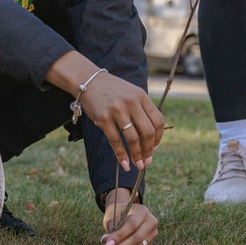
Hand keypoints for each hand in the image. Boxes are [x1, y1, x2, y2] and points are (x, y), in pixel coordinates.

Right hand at [47, 52, 164, 171]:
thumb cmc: (111, 90)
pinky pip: (115, 141)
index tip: (154, 148)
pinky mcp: (103, 118)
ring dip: (137, 155)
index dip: (158, 138)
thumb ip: (142, 110)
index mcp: (141, 96)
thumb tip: (150, 139)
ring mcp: (117, 110)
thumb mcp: (131, 93)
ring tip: (138, 164)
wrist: (87, 80)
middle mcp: (131, 102)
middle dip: (149, 150)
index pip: (157, 121)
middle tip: (147, 160)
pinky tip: (124, 164)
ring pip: (133, 139)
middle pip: (148, 132)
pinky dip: (121, 155)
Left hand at [97, 189, 158, 244]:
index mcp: (142, 211)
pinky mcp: (148, 243)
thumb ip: (111, 232)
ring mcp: (151, 234)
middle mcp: (150, 222)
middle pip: (136, 240)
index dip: (119, 237)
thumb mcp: (113, 218)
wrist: (126, 211)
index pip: (131, 226)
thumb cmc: (117, 213)